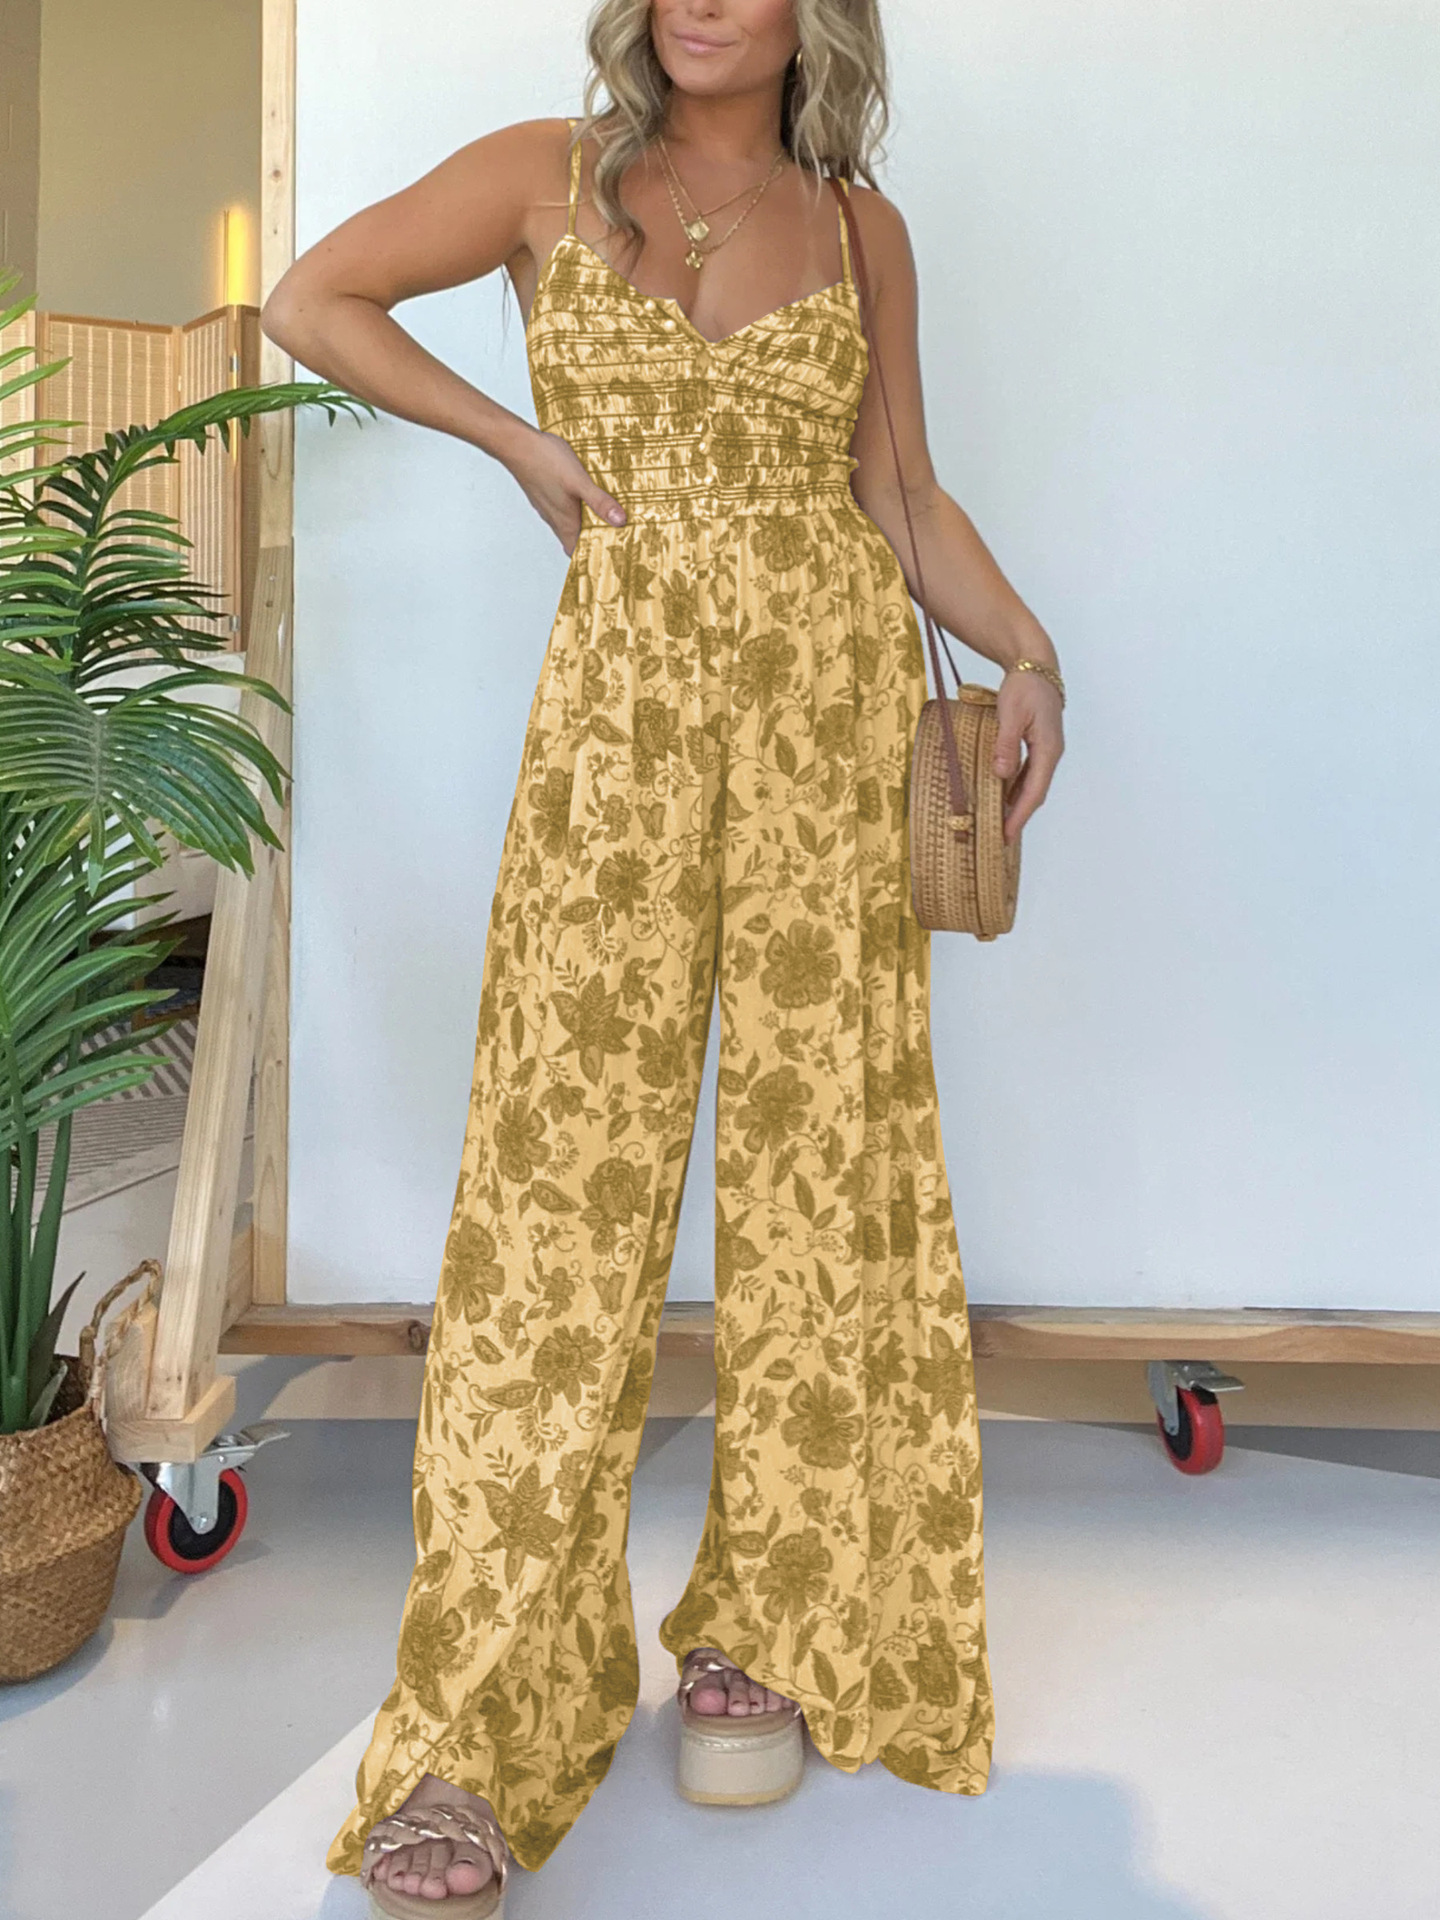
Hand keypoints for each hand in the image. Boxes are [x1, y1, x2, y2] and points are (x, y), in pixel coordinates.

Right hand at [505, 427, 626, 554]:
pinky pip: (560, 507)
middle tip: (609, 536)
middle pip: (572, 539)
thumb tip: (620, 521)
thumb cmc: (545, 461)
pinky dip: (572, 508)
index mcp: (564, 522)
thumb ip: (599, 502)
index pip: (576, 552)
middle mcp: (554, 517)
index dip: (589, 557)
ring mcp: (546, 505)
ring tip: (600, 517)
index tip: (605, 557)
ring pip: (566, 523)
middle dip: (589, 540)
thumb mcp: (579, 482)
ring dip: (582, 523)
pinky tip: (580, 496)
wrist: (516, 444)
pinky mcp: (543, 492)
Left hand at [993, 668, 1063, 843]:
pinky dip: (1016, 788)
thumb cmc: (1025, 686)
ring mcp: (1046, 750)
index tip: (1007, 835)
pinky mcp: (1038, 745)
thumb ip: (1007, 744)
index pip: (1035, 791)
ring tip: (1000, 823)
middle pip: (1035, 793)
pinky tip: (1002, 796)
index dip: (1020, 816)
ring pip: (1032, 784)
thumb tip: (1002, 774)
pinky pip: (1028, 773)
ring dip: (1017, 804)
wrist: (1036, 666)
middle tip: (1000, 839)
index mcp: (1048, 749)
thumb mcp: (1012, 713)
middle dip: (1019, 816)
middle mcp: (1051, 753)